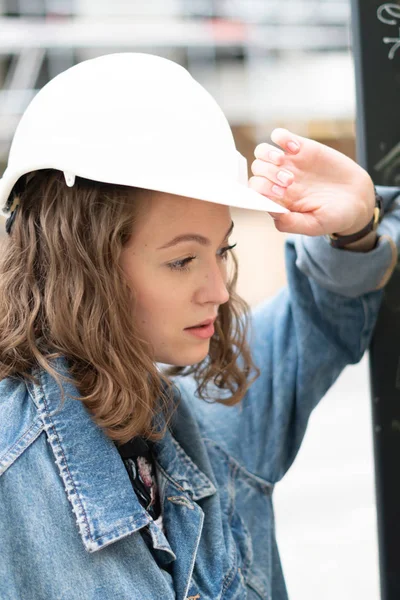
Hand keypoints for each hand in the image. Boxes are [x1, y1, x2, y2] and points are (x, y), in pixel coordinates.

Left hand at [249, 128, 375, 236]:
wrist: (357, 198)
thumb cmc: (334, 216)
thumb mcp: (315, 225)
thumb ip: (292, 223)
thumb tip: (273, 215)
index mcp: (278, 200)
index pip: (255, 191)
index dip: (263, 190)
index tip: (283, 193)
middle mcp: (278, 181)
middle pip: (257, 170)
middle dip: (268, 174)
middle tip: (290, 181)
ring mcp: (288, 163)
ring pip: (261, 152)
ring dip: (268, 154)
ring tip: (284, 160)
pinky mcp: (301, 147)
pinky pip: (280, 136)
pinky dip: (282, 138)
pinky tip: (297, 149)